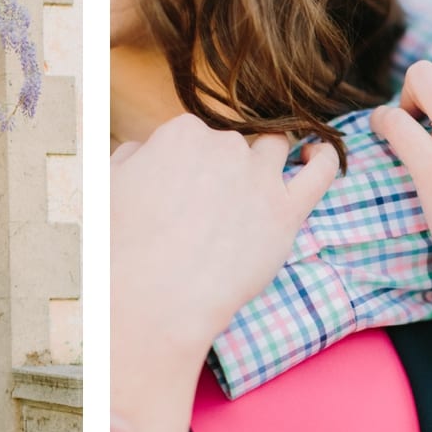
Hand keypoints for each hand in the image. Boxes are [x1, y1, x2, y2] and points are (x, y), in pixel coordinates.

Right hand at [111, 113, 339, 366]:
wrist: (153, 299)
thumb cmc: (120, 248)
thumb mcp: (107, 186)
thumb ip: (131, 156)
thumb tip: (144, 150)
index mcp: (182, 132)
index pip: (195, 134)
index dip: (188, 163)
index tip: (181, 190)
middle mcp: (225, 145)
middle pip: (234, 143)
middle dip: (224, 168)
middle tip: (209, 209)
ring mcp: (260, 176)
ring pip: (275, 148)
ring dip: (268, 161)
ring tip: (258, 186)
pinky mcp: (286, 211)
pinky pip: (322, 170)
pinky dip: (324, 157)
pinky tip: (317, 156)